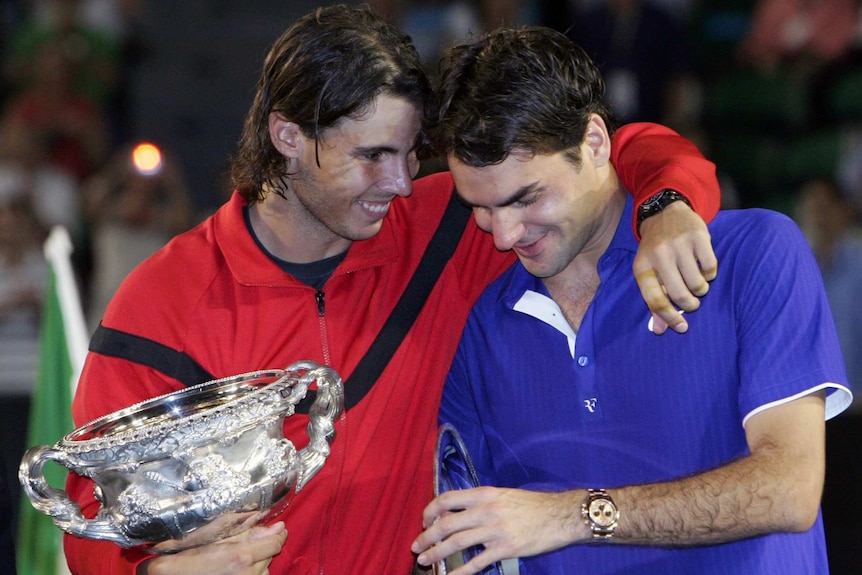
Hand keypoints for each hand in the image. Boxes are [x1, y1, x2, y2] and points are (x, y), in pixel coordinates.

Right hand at [138, 519, 286, 574]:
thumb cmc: (186, 559)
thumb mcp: (214, 538)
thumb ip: (246, 531)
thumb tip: (276, 525)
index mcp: (242, 556)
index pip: (276, 542)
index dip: (277, 534)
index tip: (276, 529)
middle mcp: (248, 573)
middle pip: (271, 555)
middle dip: (262, 546)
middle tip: (245, 542)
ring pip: (264, 570)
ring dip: (257, 562)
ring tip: (236, 559)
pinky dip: (251, 573)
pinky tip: (234, 570)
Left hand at [411, 487, 579, 574]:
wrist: (560, 515)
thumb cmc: (532, 505)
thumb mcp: (503, 495)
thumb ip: (481, 502)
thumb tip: (458, 513)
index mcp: (484, 494)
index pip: (447, 499)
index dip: (431, 510)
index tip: (424, 521)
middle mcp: (486, 510)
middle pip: (447, 523)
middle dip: (427, 536)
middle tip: (416, 546)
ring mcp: (495, 530)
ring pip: (456, 543)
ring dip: (437, 553)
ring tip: (425, 561)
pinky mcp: (506, 549)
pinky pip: (477, 562)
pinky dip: (461, 571)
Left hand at [634, 201, 716, 333]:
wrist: (664, 213)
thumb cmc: (656, 250)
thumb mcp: (648, 272)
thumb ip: (655, 300)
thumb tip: (661, 330)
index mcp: (642, 267)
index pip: (654, 300)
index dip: (668, 318)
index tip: (681, 328)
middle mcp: (659, 255)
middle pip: (679, 294)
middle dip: (689, 305)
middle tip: (692, 303)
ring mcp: (678, 245)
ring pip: (697, 284)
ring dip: (701, 290)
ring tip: (697, 283)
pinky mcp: (698, 236)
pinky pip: (710, 268)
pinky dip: (710, 274)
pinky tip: (703, 267)